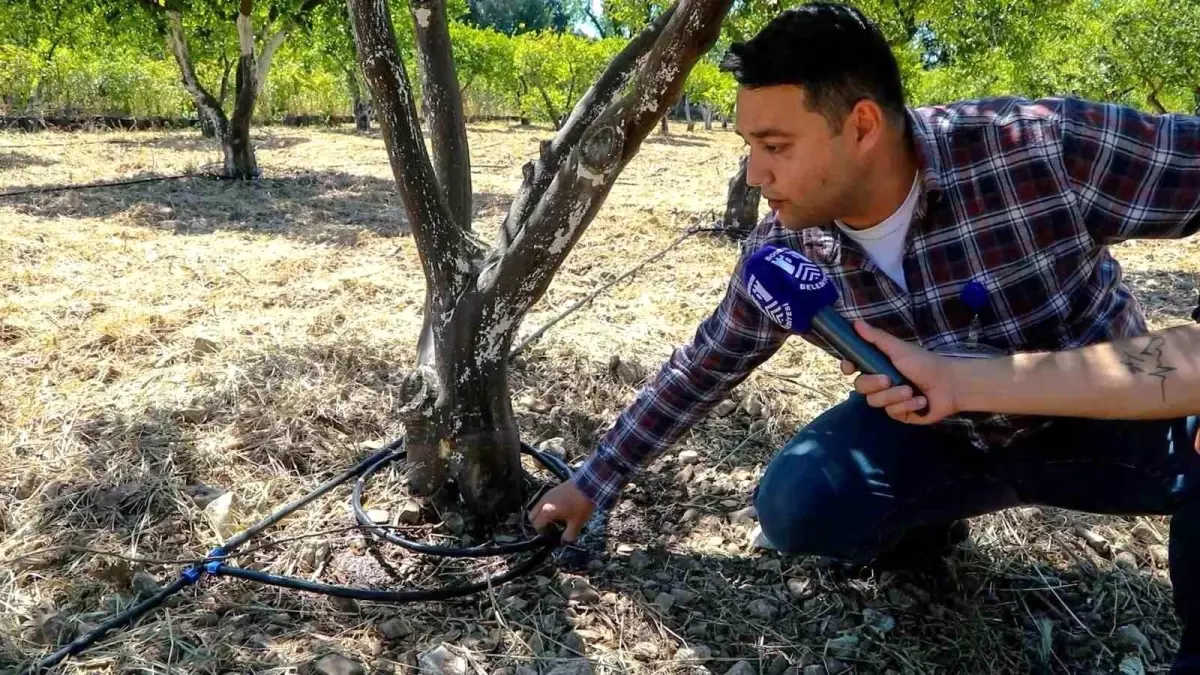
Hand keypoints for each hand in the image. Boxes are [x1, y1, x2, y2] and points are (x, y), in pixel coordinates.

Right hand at [528, 481, 594, 542]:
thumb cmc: (581, 505)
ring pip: (537, 508)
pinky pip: (543, 502)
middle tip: (552, 528)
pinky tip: (561, 510)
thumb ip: (568, 536)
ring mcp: (547, 495)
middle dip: (539, 524)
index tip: (553, 535)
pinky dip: (547, 508)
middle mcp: (543, 502)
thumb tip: (564, 542)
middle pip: (532, 517)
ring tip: (557, 519)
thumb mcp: (576, 523)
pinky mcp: (552, 490)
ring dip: (543, 516)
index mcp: (547, 511)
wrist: (587, 485)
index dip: (543, 533)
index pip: (536, 525)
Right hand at [839, 320, 960, 423]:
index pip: (853, 366)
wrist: (951, 385)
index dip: (847, 367)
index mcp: (878, 364)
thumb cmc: (925, 363)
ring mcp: (888, 399)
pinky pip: (892, 412)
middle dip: (874, 384)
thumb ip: (876, 338)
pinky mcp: (899, 413)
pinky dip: (907, 405)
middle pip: (860, 387)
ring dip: (894, 396)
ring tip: (912, 391)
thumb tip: (855, 322)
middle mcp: (880, 382)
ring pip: (875, 402)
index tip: (849, 368)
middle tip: (889, 379)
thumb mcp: (899, 349)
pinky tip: (920, 401)